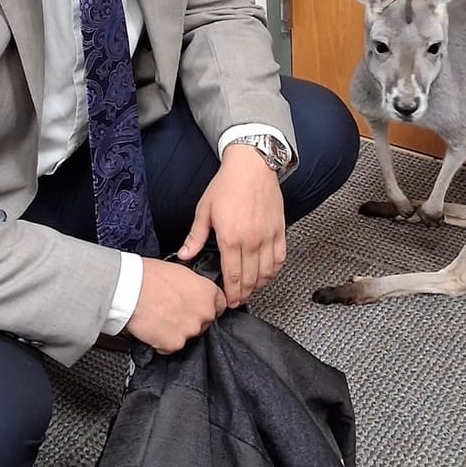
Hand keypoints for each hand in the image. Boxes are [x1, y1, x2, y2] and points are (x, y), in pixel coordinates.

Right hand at [126, 258, 225, 353]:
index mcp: (208, 292)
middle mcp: (204, 312)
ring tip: (158, 316)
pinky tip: (152, 327)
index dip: (205, 306)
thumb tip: (191, 293)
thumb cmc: (148, 276)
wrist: (129, 289)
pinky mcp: (175, 343)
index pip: (219, 305)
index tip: (196, 307)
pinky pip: (170, 346)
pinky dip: (161, 341)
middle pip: (203, 322)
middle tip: (170, 311)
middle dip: (189, 319)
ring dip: (175, 330)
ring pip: (186, 335)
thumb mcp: (180, 272)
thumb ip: (193, 286)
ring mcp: (191, 330)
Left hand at [176, 144, 286, 307]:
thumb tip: (185, 255)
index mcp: (231, 238)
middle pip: (250, 279)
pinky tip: (267, 275)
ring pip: (267, 272)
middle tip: (238, 301)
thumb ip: (196, 237)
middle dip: (244, 294)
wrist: (252, 165)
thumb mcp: (204, 210)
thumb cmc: (227, 185)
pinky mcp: (279, 230)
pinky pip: (279, 258)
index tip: (228, 301)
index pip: (232, 276)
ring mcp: (267, 236)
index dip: (231, 293)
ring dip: (260, 285)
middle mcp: (251, 240)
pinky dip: (274, 271)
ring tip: (251, 291)